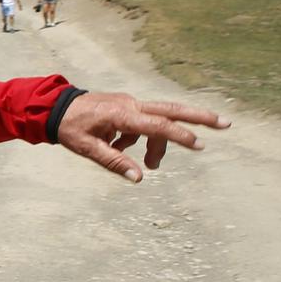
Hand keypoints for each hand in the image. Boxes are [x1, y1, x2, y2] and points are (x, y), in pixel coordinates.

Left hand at [57, 93, 229, 182]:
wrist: (54, 107)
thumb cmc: (69, 127)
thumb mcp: (87, 148)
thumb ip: (114, 162)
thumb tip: (139, 178)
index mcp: (121, 114)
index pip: (156, 125)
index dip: (178, 136)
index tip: (198, 144)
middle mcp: (130, 105)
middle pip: (171, 109)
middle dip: (199, 117)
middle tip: (226, 124)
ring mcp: (130, 103)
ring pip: (159, 120)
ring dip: (161, 143)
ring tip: (152, 165)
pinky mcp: (128, 106)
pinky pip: (143, 123)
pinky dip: (141, 138)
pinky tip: (122, 147)